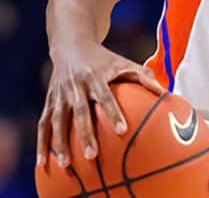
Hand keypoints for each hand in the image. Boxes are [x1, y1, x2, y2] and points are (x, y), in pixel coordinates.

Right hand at [36, 41, 164, 168]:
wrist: (70, 43)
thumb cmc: (103, 58)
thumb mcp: (122, 62)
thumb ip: (144, 76)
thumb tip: (166, 93)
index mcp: (95, 76)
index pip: (105, 96)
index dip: (113, 112)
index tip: (122, 130)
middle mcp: (75, 86)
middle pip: (80, 112)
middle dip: (85, 133)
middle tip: (92, 155)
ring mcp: (60, 94)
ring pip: (57, 120)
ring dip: (60, 142)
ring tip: (66, 164)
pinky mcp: (50, 101)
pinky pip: (44, 124)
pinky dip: (43, 143)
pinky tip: (44, 163)